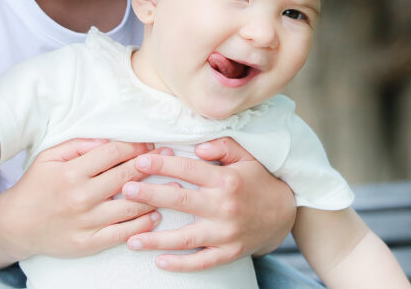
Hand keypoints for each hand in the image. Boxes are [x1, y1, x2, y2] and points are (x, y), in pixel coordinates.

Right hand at [0, 138, 166, 259]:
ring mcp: (85, 222)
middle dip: (152, 165)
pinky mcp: (88, 243)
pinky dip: (143, 224)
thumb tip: (108, 139)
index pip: (112, 153)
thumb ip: (78, 145)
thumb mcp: (48, 157)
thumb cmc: (35, 186)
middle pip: (126, 176)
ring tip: (173, 186)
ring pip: (130, 206)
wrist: (15, 226)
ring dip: (155, 195)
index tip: (150, 144)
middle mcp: (80, 197)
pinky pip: (123, 233)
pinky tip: (155, 215)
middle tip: (171, 157)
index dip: (135, 146)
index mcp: (70, 172)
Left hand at [121, 137, 296, 271]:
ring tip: (130, 238)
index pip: (188, 169)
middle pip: (180, 200)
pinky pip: (201, 262)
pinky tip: (159, 262)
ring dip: (156, 239)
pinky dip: (180, 264)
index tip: (140, 161)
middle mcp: (224, 207)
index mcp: (226, 180)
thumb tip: (197, 147)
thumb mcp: (247, 156)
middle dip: (150, 195)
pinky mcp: (228, 252)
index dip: (162, 164)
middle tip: (126, 191)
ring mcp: (226, 233)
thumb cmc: (258, 180)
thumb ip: (222, 146)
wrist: (284, 214)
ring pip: (185, 237)